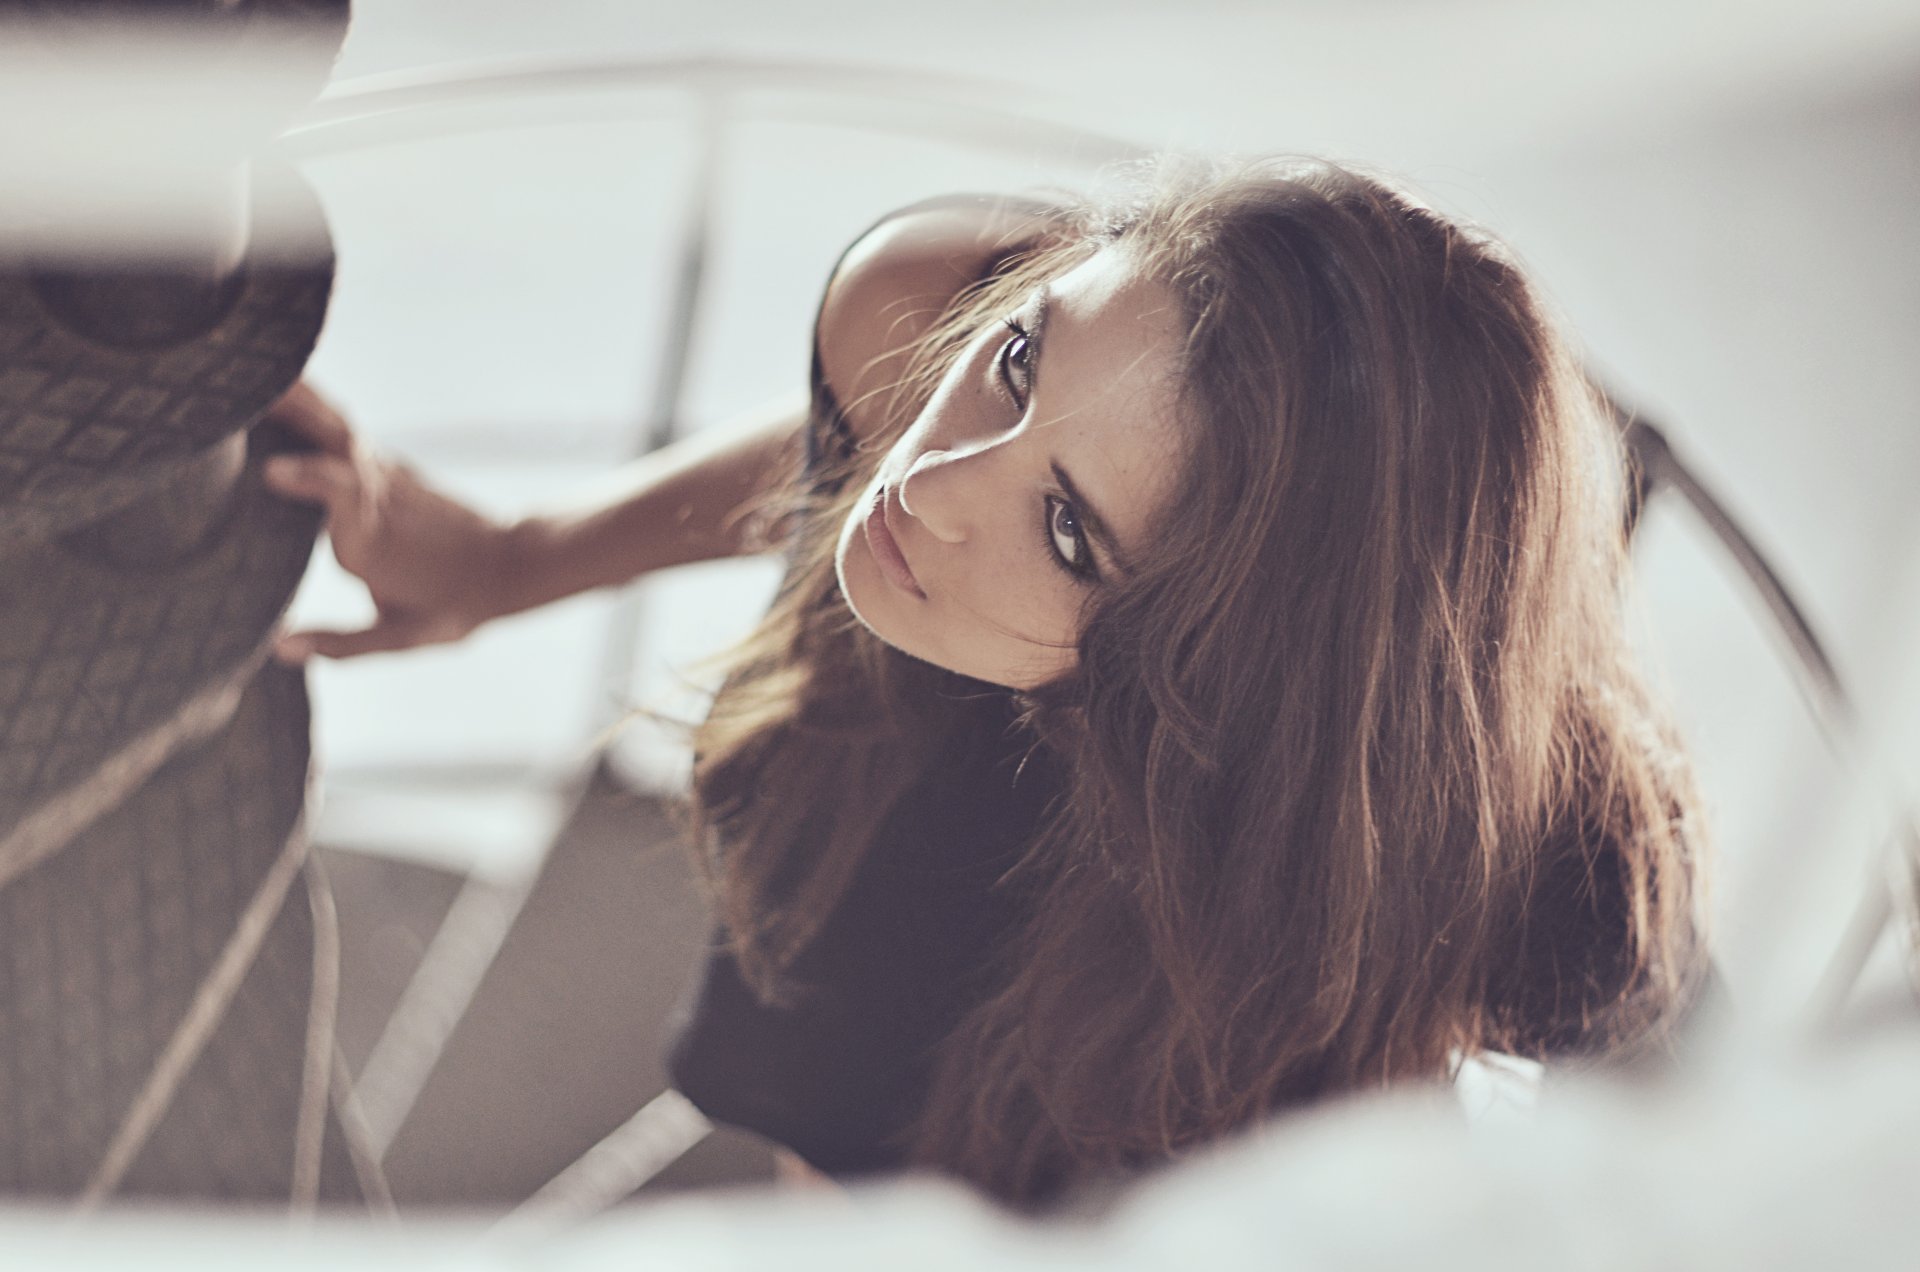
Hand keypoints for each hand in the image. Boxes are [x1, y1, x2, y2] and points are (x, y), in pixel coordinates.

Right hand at [262, 380, 516, 661]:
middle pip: (338, 441)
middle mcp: (377, 497)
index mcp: (374, 540)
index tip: (272, 471)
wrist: (506, 565)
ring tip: (250, 371)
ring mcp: (382, 475)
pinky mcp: (384, 466)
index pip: (345, 496)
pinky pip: (340, 428)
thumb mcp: (406, 635)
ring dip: (298, 397)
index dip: (311, 480)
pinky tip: (279, 388)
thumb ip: (344, 644)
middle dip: (295, 411)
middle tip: (240, 386)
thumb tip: (280, 647)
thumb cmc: (452, 605)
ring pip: (337, 425)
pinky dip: (309, 407)